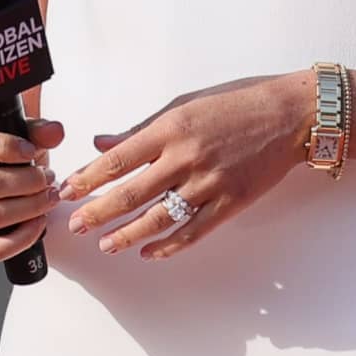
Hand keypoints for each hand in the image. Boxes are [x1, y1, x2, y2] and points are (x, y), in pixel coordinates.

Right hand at [0, 108, 63, 268]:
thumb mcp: (14, 138)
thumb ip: (36, 131)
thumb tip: (54, 132)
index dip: (4, 147)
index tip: (31, 150)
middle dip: (28, 181)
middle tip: (47, 178)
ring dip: (31, 207)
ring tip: (48, 197)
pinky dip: (23, 237)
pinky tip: (38, 222)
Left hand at [62, 72, 311, 259]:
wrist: (289, 116)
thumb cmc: (234, 104)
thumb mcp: (182, 106)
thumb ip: (141, 131)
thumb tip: (101, 145)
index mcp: (170, 130)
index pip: (118, 160)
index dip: (88, 178)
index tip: (67, 190)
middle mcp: (186, 159)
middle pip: (131, 194)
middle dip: (98, 212)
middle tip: (75, 225)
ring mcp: (209, 184)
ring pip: (159, 218)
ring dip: (127, 234)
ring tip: (106, 244)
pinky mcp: (230, 203)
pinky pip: (194, 231)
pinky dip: (169, 245)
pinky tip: (149, 251)